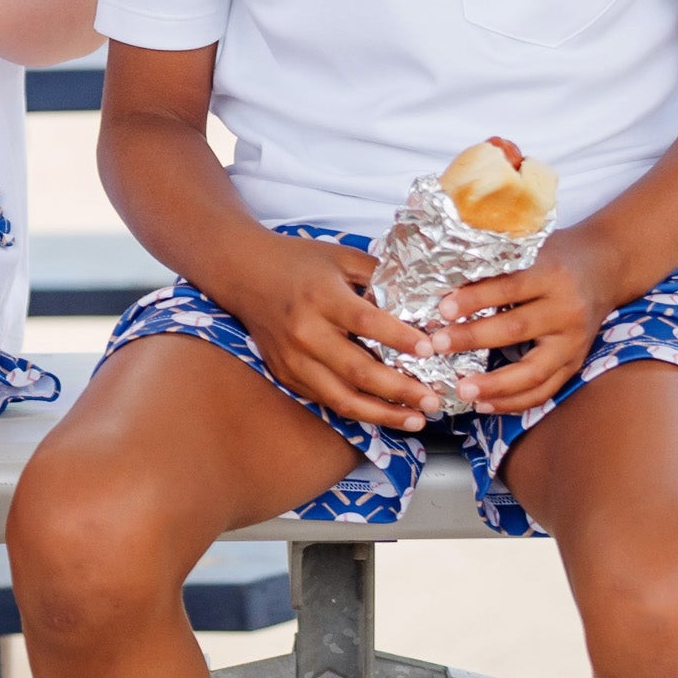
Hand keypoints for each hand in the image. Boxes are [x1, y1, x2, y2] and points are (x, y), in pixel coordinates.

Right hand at [201, 233, 439, 434]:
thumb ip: (380, 276)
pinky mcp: (286, 375)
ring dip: (382, 413)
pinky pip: (326, 401)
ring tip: (416, 420)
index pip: (367, 323)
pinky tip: (385, 414)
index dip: (401, 338)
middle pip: (358, 370)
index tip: (430, 349)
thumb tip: (424, 300)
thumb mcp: (342, 257)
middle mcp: (305, 332)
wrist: (244, 274)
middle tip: (434, 400)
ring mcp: (292, 359)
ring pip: (341, 398)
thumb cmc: (299, 263)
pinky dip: (358, 411)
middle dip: (401, 390)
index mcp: (322, 297)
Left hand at [436, 226, 619, 414]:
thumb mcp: (531, 249)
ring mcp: (574, 343)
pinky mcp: (576, 363)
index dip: (474, 299)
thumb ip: (497, 266)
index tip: (443, 308)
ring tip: (462, 391)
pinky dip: (514, 402)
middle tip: (438, 345)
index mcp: (552, 276)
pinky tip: (485, 405)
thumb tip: (443, 283)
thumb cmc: (558, 256)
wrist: (608, 267)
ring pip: (533, 371)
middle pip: (516, 330)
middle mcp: (567, 311)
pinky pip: (545, 390)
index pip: (508, 288)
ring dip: (494, 385)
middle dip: (473, 340)